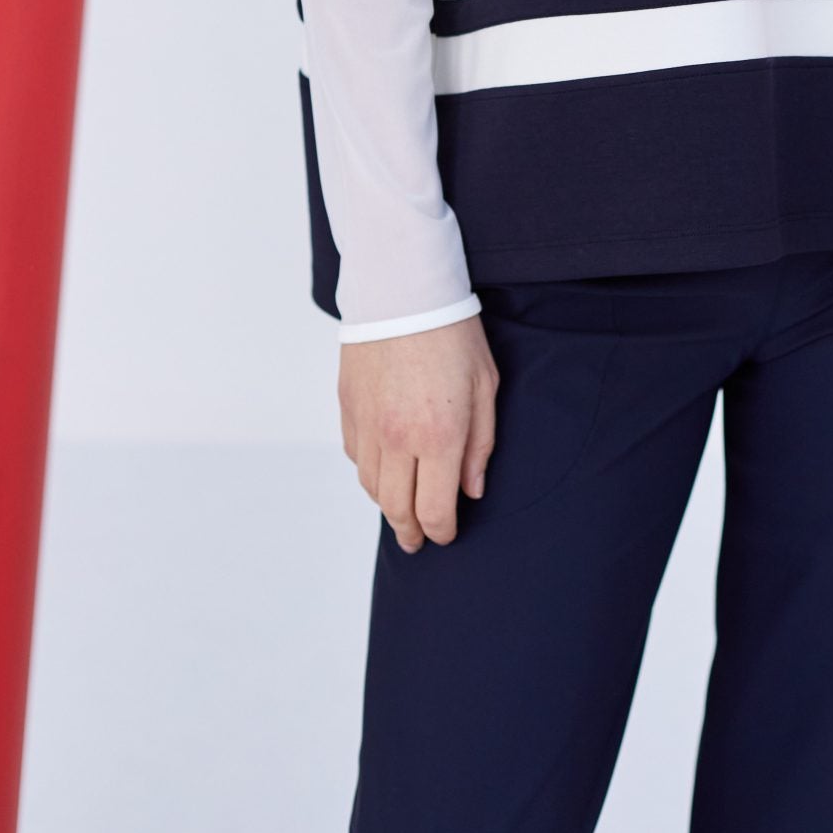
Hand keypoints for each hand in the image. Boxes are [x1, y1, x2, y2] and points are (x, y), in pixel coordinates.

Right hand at [338, 311, 499, 550]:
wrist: (403, 291)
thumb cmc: (453, 334)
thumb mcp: (485, 386)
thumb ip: (479, 445)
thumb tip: (471, 490)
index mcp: (439, 435)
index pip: (433, 509)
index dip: (441, 531)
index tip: (446, 535)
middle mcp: (398, 438)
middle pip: (396, 508)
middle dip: (411, 531)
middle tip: (418, 540)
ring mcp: (368, 425)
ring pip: (371, 487)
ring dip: (388, 505)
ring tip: (402, 511)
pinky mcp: (348, 408)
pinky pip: (356, 457)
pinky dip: (370, 472)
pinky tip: (383, 470)